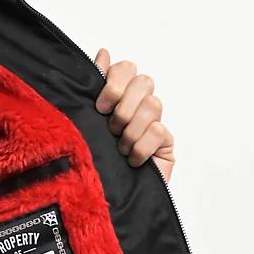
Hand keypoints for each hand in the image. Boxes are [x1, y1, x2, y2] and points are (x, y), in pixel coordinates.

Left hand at [92, 49, 174, 184]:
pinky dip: (140, 148)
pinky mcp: (166, 143)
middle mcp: (139, 106)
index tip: (100, 107)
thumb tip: (103, 53)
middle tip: (112, 128)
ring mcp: (154, 123)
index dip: (114, 83)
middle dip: (124, 105)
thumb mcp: (88, 123)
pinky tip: (131, 161)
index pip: (126, 68)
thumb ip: (95, 88)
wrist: (107, 201)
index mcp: (119, 98)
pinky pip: (158, 131)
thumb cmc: (96, 161)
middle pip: (144, 81)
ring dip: (131, 130)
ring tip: (120, 148)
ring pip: (153, 105)